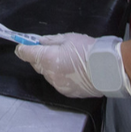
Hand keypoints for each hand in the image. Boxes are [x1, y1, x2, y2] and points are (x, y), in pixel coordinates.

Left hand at [15, 33, 130, 98]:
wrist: (109, 70)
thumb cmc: (89, 49)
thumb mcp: (69, 38)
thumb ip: (51, 41)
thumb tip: (39, 41)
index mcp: (48, 59)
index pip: (26, 54)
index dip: (23, 49)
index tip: (21, 45)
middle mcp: (50, 75)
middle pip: (37, 65)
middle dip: (40, 57)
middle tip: (51, 49)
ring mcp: (58, 86)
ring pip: (48, 74)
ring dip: (52, 67)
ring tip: (67, 60)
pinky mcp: (67, 93)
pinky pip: (58, 82)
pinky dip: (61, 76)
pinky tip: (73, 71)